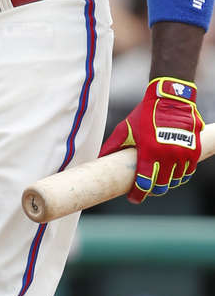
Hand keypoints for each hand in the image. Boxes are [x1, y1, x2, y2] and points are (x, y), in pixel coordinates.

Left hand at [101, 77, 202, 203]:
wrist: (170, 98)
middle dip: (153, 190)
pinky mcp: (194, 150)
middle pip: (162, 186)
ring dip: (167, 183)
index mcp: (149, 151)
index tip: (133, 198)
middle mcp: (168, 155)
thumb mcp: (126, 128)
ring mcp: (183, 154)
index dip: (138, 194)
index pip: (144, 183)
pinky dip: (180, 175)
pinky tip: (172, 173)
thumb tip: (100, 157)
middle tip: (147, 188)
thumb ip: (113, 145)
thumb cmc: (145, 113)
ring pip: (176, 180)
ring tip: (159, 180)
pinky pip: (188, 172)